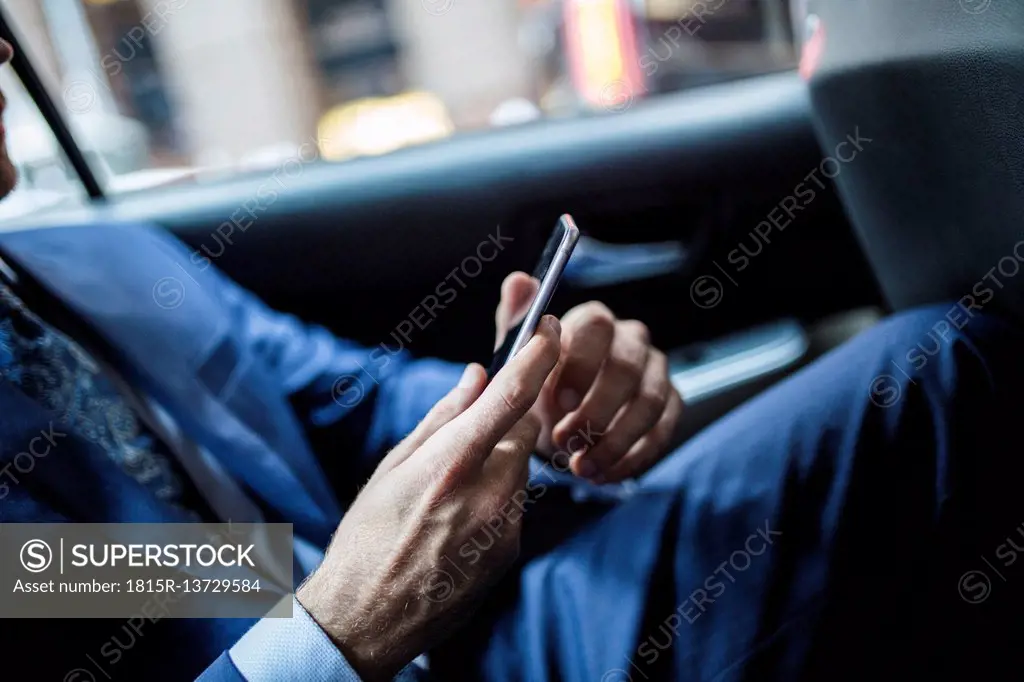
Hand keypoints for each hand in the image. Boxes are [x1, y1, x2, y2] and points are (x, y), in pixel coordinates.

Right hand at [297, 316, 560, 681]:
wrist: (368, 618)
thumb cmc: (368, 537)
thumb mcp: (393, 465)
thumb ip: (443, 416)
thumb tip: (476, 375)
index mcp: (452, 462)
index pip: (512, 395)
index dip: (538, 355)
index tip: (550, 329)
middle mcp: (488, 492)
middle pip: (524, 430)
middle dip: (506, 420)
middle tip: (469, 434)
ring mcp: (505, 525)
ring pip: (521, 467)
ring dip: (499, 462)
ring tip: (449, 491)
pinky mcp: (512, 549)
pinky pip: (515, 503)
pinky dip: (497, 497)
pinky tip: (458, 519)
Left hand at [495, 272, 682, 482]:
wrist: (564, 416)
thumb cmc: (541, 383)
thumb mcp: (519, 356)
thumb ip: (517, 323)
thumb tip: (517, 281)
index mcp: (593, 320)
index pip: (596, 328)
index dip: (580, 365)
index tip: (557, 403)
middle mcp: (631, 339)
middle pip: (626, 368)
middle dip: (596, 411)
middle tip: (566, 442)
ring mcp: (656, 370)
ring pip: (649, 403)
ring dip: (614, 441)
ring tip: (582, 467)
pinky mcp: (672, 403)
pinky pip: (663, 431)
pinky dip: (632, 458)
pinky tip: (604, 474)